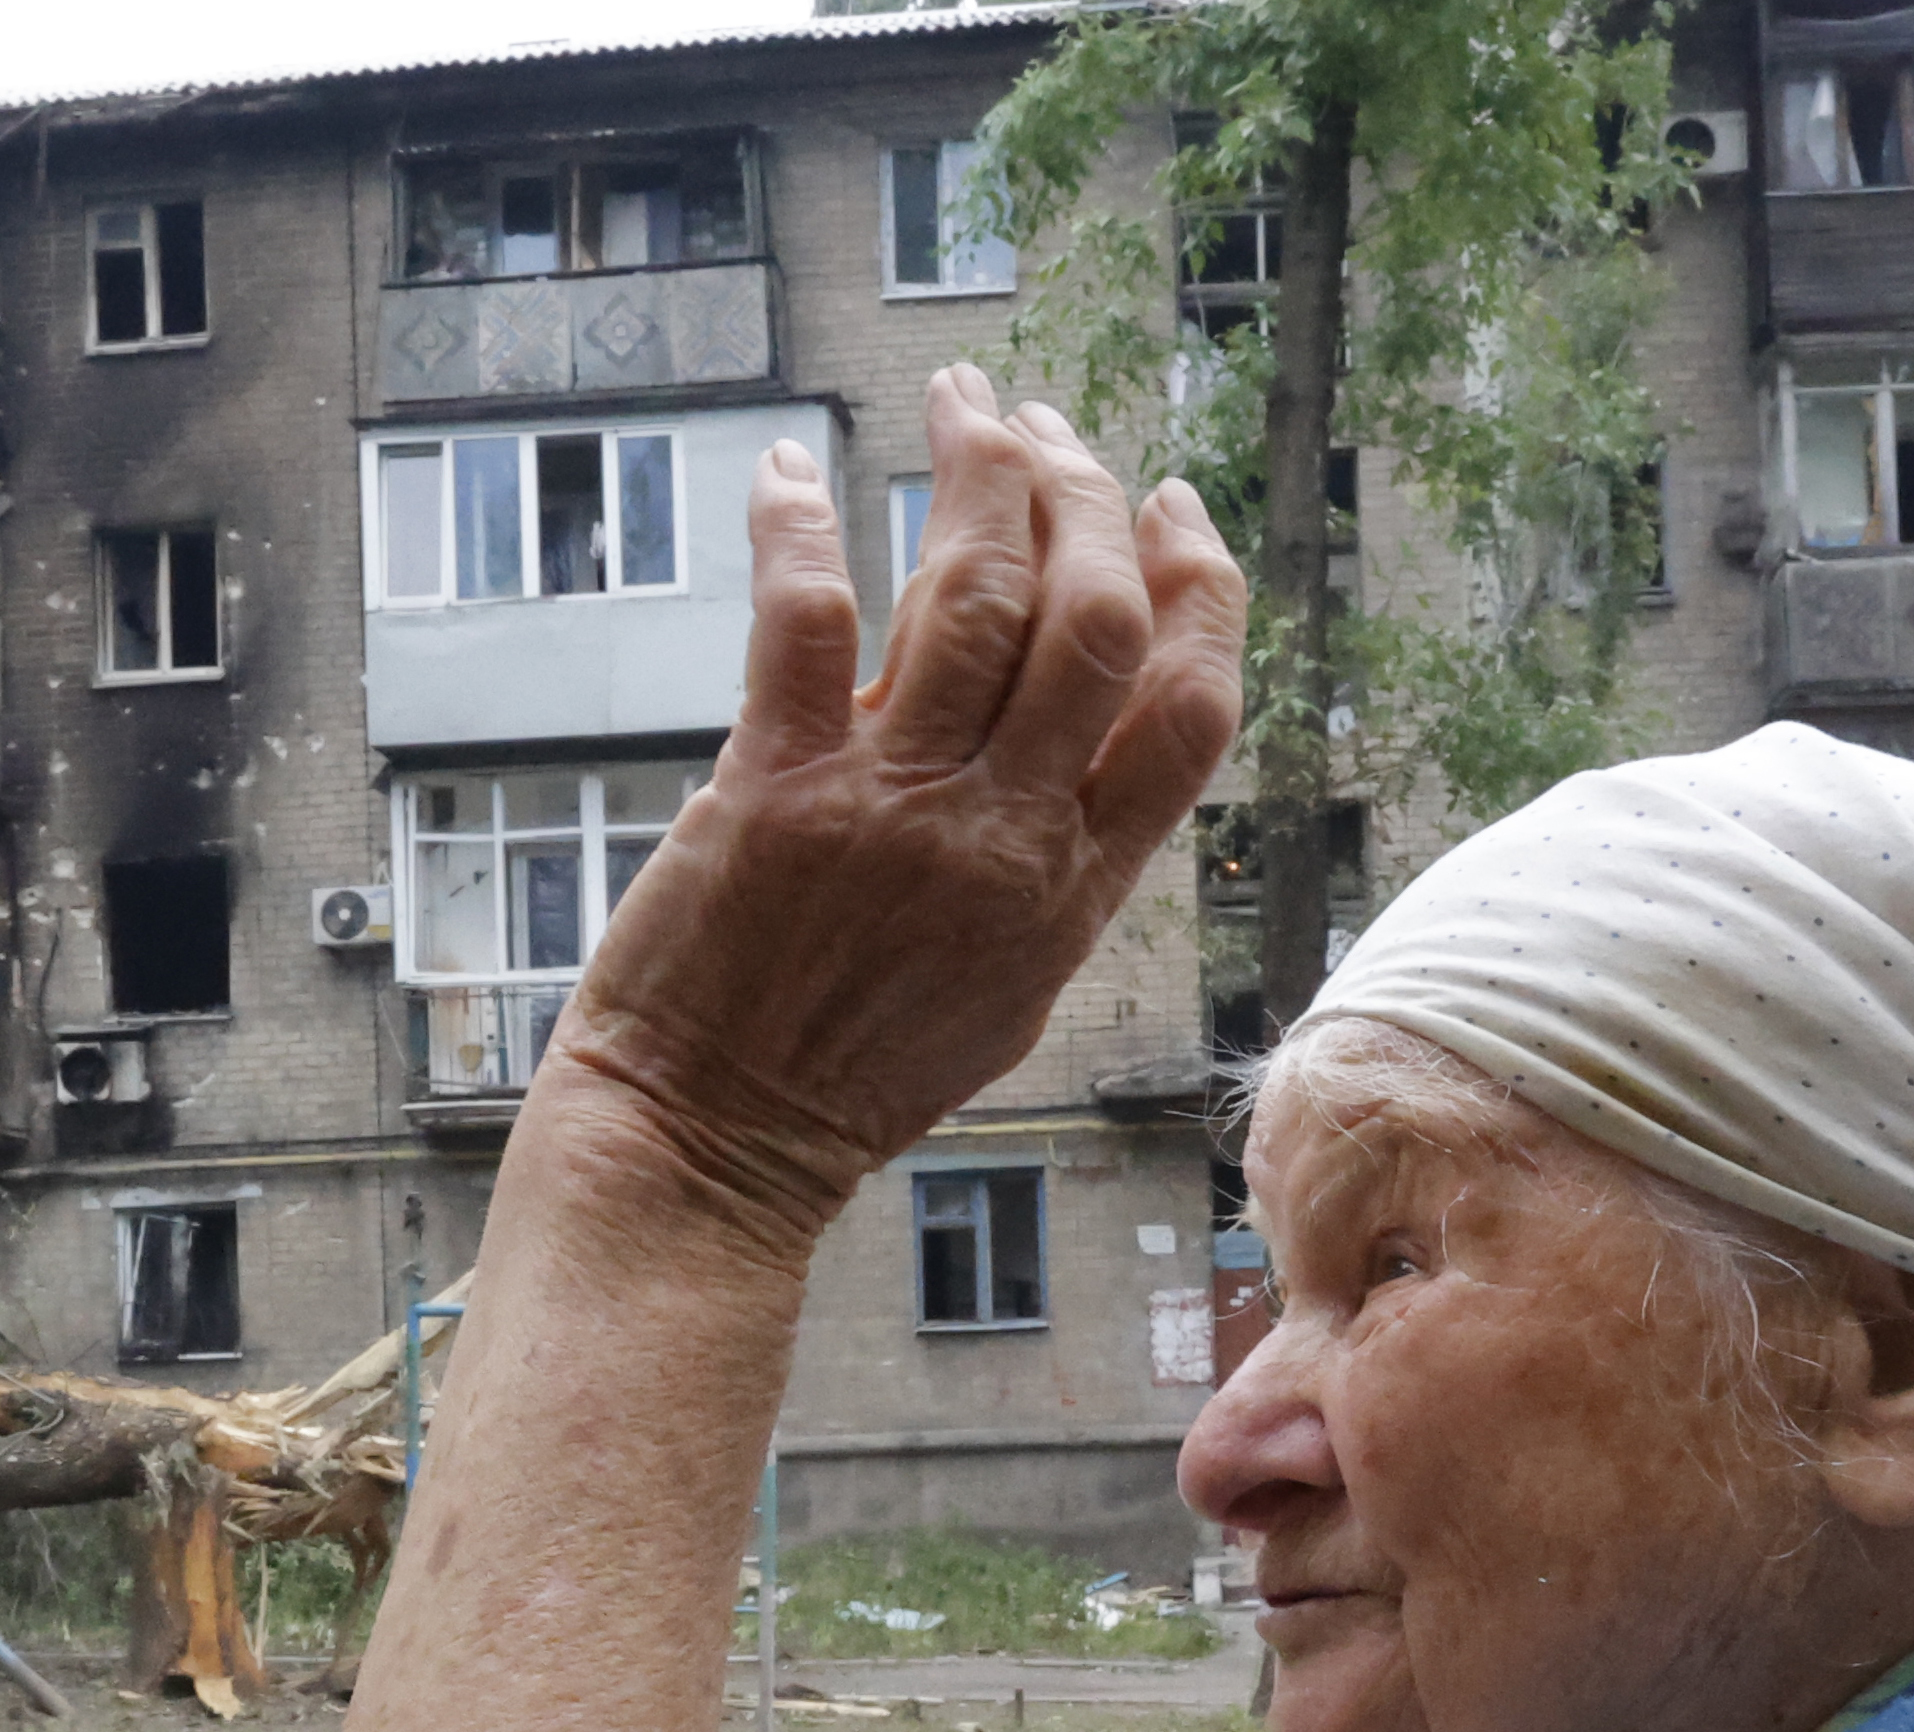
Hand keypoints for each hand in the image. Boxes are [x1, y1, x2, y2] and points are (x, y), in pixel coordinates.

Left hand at [543, 364, 1247, 1257]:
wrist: (712, 1146)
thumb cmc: (846, 1071)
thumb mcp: (1004, 982)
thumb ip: (1051, 853)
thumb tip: (1059, 704)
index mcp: (1073, 890)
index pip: (1193, 710)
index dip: (1201, 586)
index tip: (1174, 506)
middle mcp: (1003, 842)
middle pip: (1099, 622)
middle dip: (1087, 494)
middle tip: (1048, 428)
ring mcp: (891, 813)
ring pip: (975, 593)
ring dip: (976, 473)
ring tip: (964, 403)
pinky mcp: (774, 793)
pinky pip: (807, 615)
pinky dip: (798, 520)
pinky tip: (793, 463)